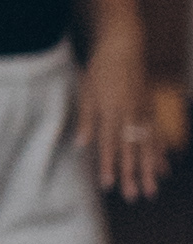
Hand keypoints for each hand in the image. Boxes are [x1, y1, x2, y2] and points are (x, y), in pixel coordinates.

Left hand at [76, 36, 169, 201]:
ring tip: (151, 190)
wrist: (123, 47)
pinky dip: (160, 153)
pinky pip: (157, 135)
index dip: (109, 165)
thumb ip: (86, 119)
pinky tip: (163, 169)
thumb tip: (81, 144)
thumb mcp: (86, 91)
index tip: (108, 184)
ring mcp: (143, 112)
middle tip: (132, 196)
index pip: (109, 143)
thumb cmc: (100, 70)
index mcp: (110, 110)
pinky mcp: (151, 109)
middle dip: (132, 174)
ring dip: (149, 169)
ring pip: (148, 145)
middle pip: (131, 149)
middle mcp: (129, 113)